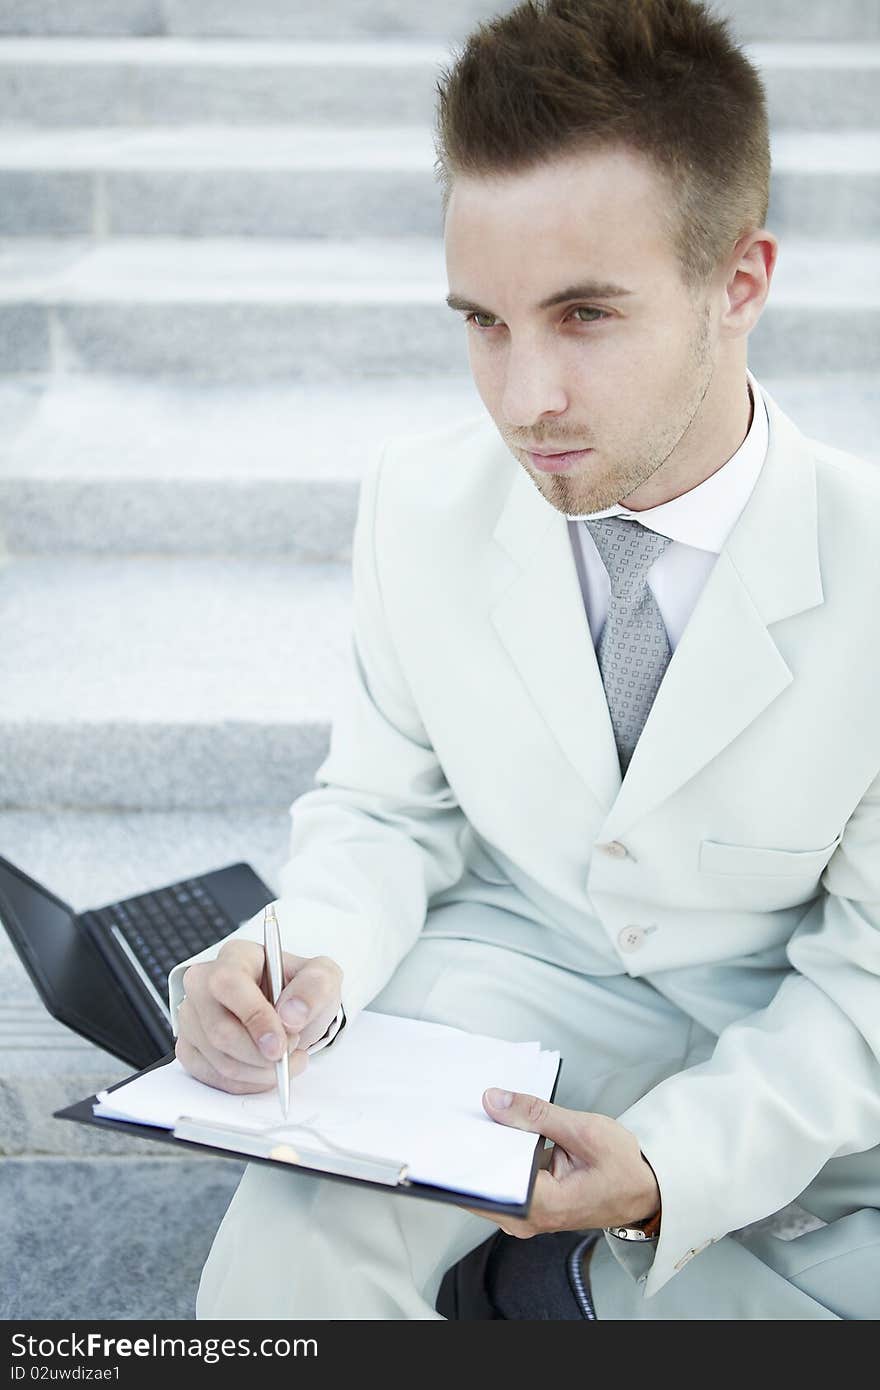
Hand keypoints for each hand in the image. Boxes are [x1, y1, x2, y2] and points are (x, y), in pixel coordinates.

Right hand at [175, 939, 342, 1094]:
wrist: (291, 1013)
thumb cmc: (301, 991)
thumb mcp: (323, 978)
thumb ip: (314, 988)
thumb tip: (290, 1014)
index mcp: (235, 956)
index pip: (229, 983)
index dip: (254, 1018)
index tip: (281, 1045)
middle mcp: (203, 982)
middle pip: (220, 1030)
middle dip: (260, 1054)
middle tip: (291, 1054)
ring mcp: (191, 1015)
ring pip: (218, 1058)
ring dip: (258, 1072)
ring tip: (286, 1062)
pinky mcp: (189, 1046)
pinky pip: (210, 1076)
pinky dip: (244, 1083)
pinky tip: (264, 1072)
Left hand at [460, 1088, 660, 1237]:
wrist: (645, 1190)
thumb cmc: (622, 1167)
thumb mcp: (583, 1131)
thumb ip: (536, 1115)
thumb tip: (494, 1100)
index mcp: (542, 1206)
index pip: (486, 1185)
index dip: (468, 1154)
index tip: (454, 1125)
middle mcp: (528, 1219)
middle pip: (482, 1185)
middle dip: (474, 1148)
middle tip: (462, 1111)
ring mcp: (527, 1216)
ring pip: (490, 1183)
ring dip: (486, 1151)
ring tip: (479, 1116)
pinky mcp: (530, 1206)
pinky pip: (503, 1182)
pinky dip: (499, 1157)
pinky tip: (498, 1131)